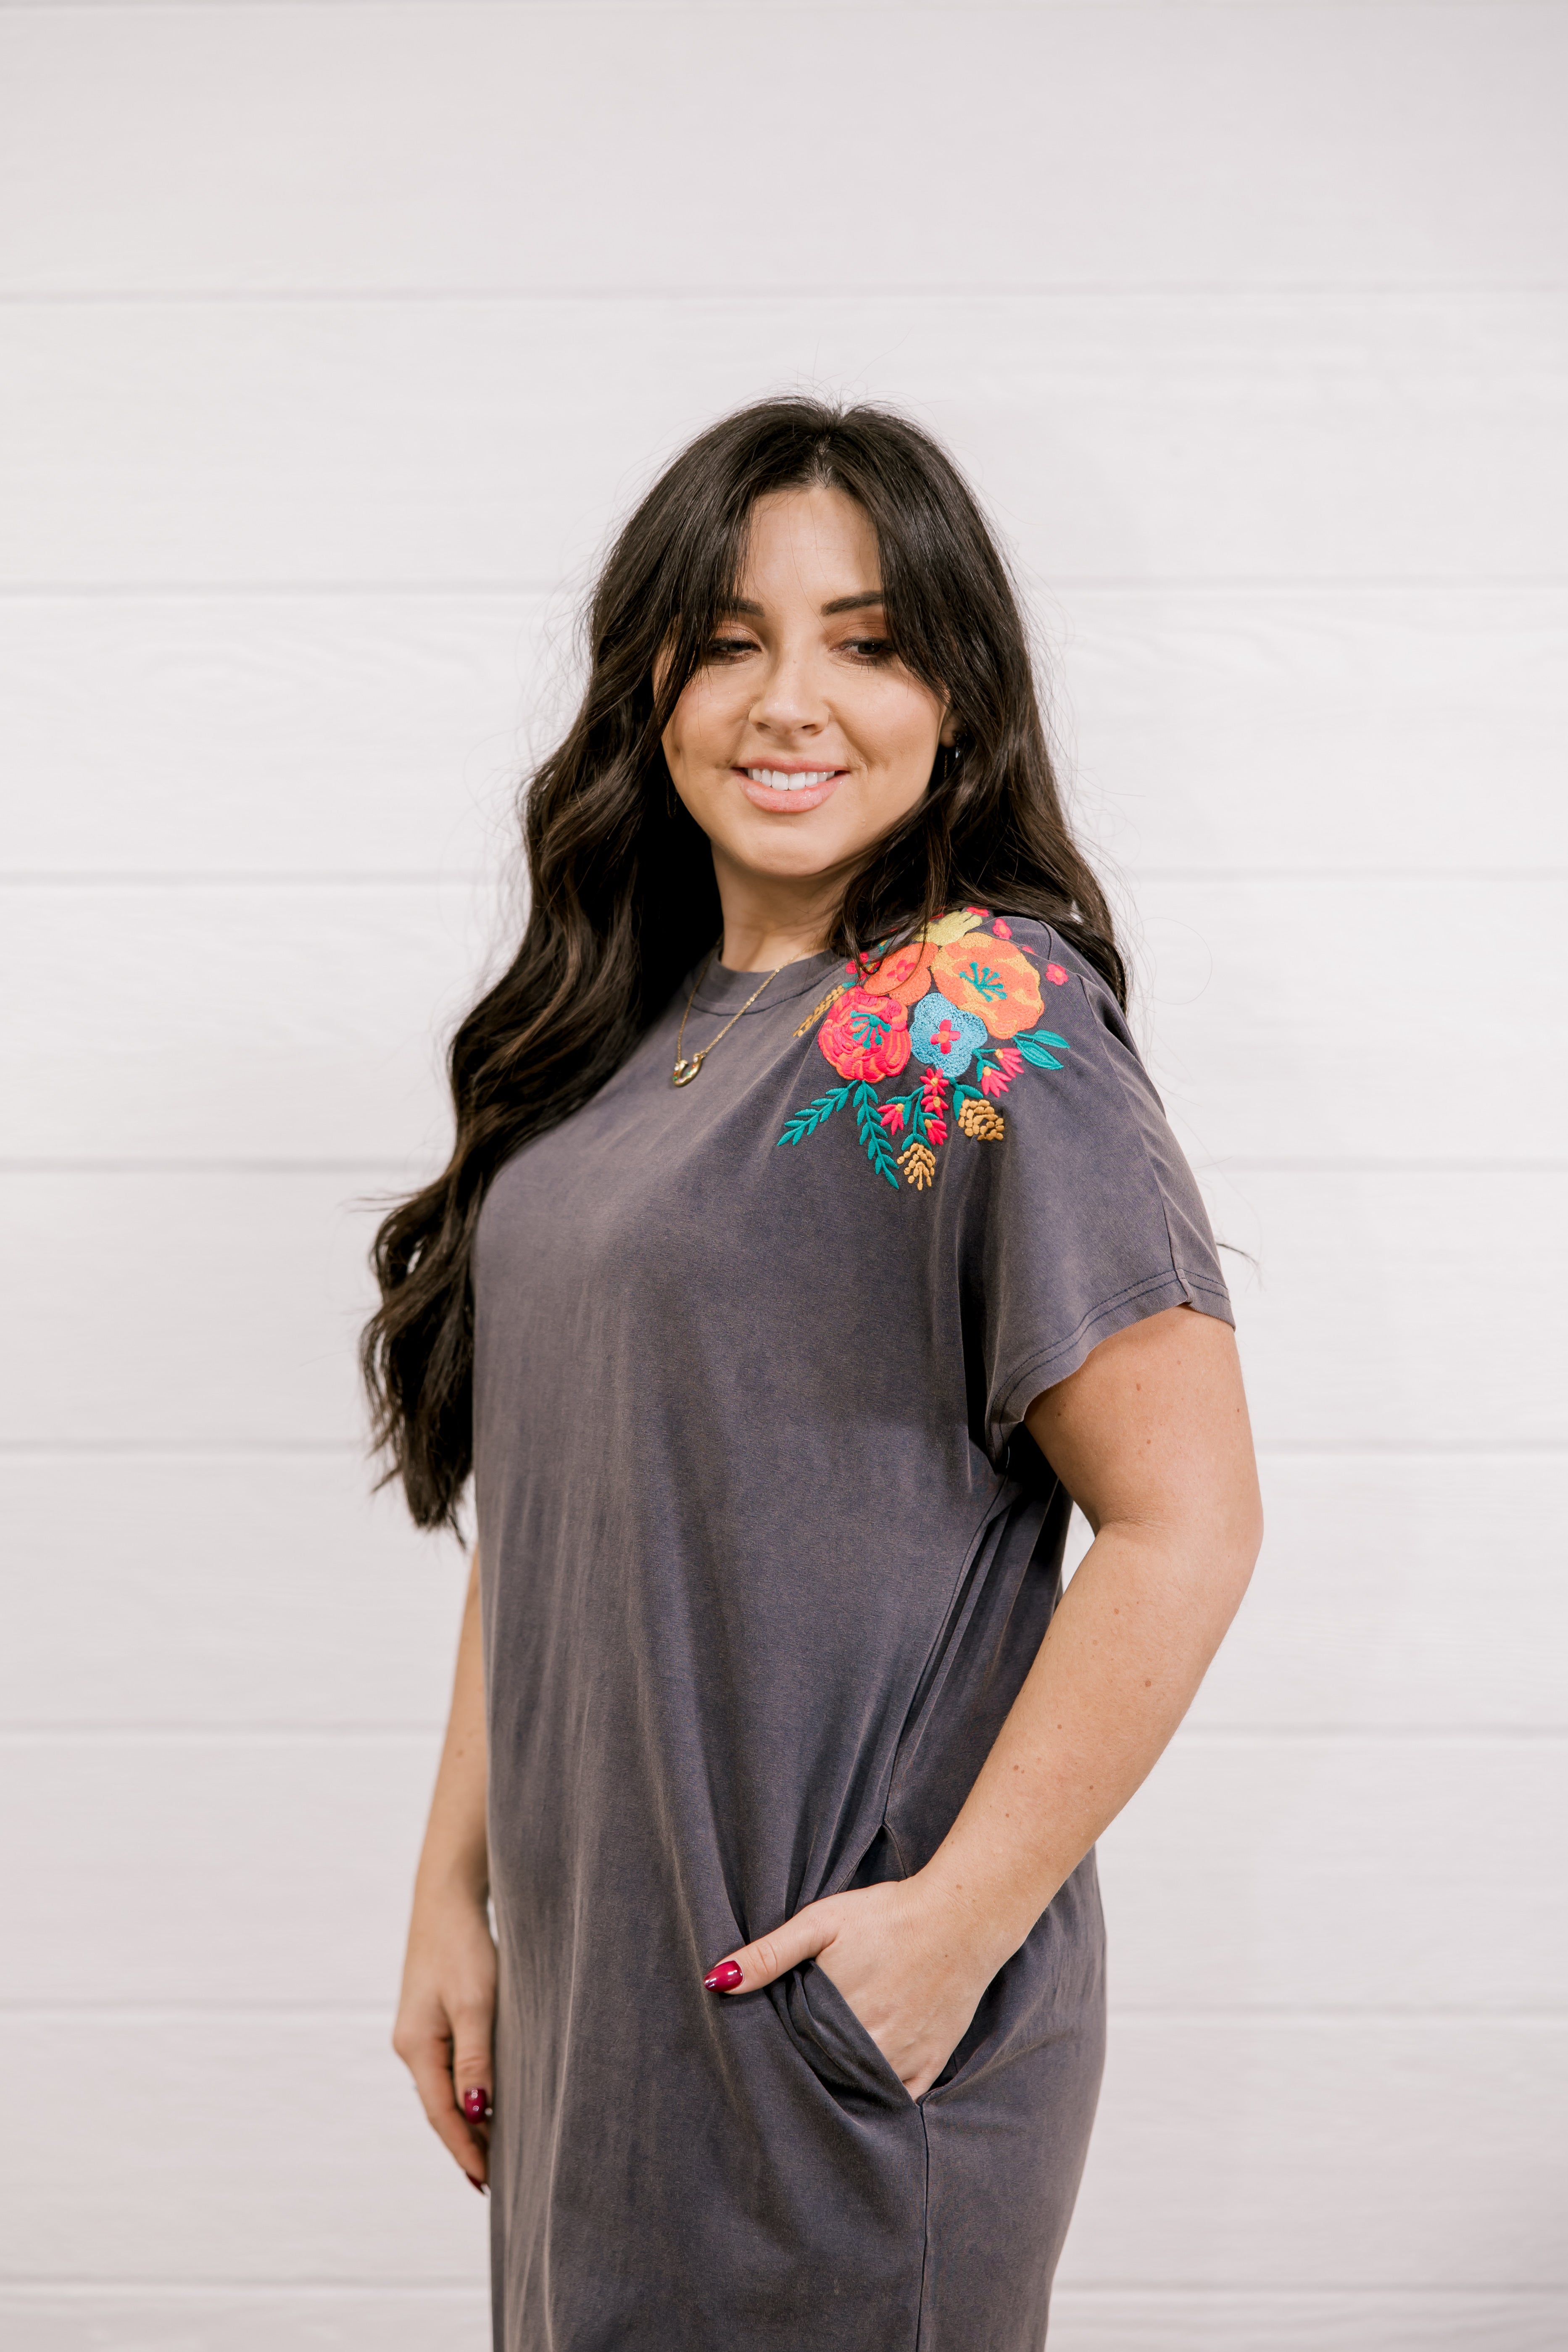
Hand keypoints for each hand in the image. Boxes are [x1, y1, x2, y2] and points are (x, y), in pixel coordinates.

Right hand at [392, 1880, 496, 2191]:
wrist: (448, 1899)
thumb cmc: (463, 1947)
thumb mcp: (474, 2004)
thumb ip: (475, 2060)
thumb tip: (474, 2115)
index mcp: (415, 2047)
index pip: (441, 2115)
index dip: (465, 2149)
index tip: (487, 2182)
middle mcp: (411, 2045)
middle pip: (438, 2108)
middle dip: (464, 2144)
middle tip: (493, 2182)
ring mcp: (419, 2032)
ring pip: (443, 2090)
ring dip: (465, 2121)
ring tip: (493, 2153)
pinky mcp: (432, 2018)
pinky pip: (448, 2069)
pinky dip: (464, 2092)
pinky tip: (484, 2103)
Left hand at [703, 1873, 999, 2100]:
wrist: (961, 1916)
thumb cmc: (886, 1914)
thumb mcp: (821, 1922)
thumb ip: (770, 1954)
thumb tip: (716, 1982)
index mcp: (833, 2014)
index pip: (788, 2054)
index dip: (773, 2055)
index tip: (761, 2053)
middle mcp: (867, 2044)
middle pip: (819, 2077)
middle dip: (802, 2074)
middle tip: (787, 2066)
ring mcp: (902, 2058)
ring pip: (855, 2091)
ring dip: (836, 2089)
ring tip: (820, 2076)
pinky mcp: (931, 2063)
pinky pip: (897, 2100)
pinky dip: (878, 2099)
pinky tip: (861, 2087)